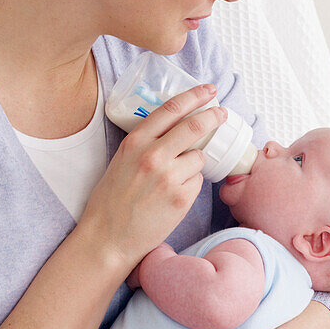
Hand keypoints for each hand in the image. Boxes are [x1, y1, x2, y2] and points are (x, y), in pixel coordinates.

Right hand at [77, 83, 226, 272]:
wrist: (108, 238)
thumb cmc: (110, 201)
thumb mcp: (121, 161)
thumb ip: (145, 144)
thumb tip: (174, 130)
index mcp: (135, 143)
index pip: (171, 109)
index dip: (194, 95)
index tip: (208, 90)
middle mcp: (152, 156)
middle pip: (195, 126)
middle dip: (213, 116)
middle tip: (222, 113)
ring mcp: (168, 177)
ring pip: (198, 158)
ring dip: (193, 164)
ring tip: (174, 180)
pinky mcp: (181, 199)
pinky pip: (197, 182)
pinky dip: (190, 186)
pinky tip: (173, 197)